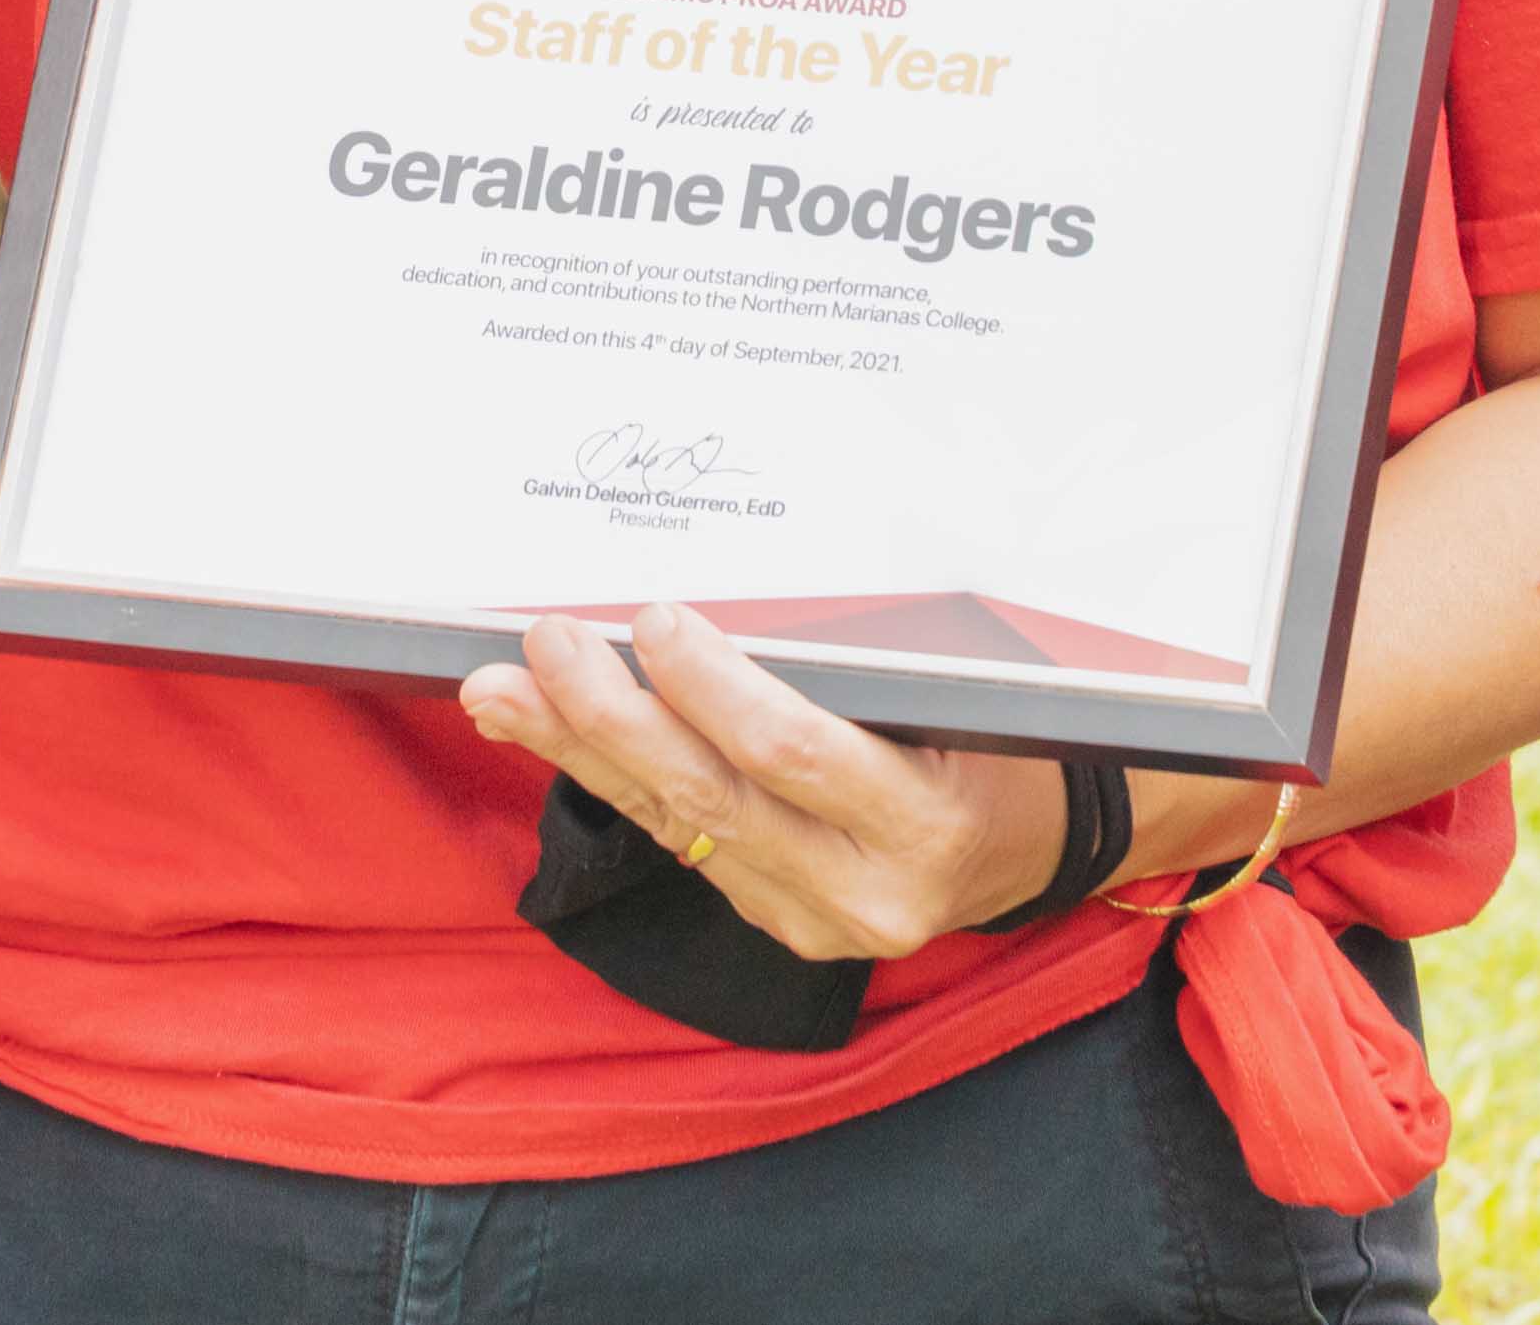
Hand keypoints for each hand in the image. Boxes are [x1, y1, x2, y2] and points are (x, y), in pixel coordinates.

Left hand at [461, 604, 1063, 965]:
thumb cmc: (998, 740)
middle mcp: (866, 890)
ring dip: (581, 751)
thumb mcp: (952, 698)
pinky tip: (558, 736)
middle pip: (713, 797)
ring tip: (503, 693)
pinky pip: (685, 845)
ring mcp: (816, 921)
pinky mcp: (781, 926)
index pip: (794, 752)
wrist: (1035, 843)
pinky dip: (619, 783)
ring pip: (678, 826)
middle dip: (612, 716)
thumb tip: (702, 612)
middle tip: (547, 645)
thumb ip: (845, 675)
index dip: (714, 688)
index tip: (651, 620)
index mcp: (923, 821)